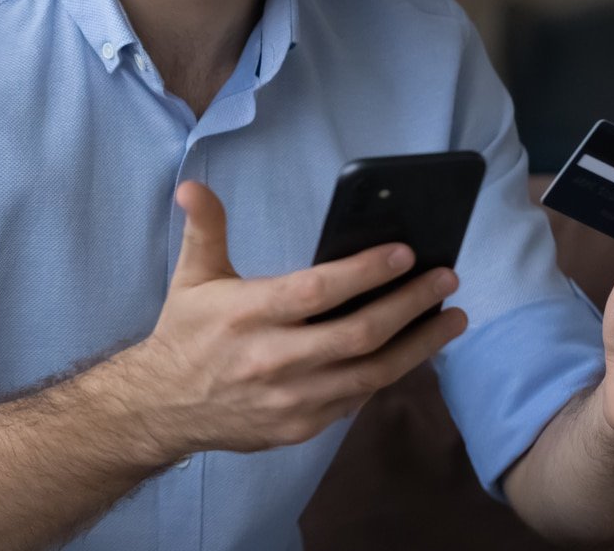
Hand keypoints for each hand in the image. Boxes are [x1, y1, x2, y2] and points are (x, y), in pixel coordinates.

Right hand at [117, 181, 468, 460]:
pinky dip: (388, 375)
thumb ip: (204, 229)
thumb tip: (193, 186)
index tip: (406, 253)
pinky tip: (411, 352)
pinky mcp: (300, 427)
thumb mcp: (191, 277)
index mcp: (248, 314)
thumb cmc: (185, 335)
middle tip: (447, 279)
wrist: (162, 408)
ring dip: (418, 345)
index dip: (365, 272)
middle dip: (411, 305)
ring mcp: (291, 399)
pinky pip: (356, 399)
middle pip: (358, 334)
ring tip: (452, 318)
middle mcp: (273, 358)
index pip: (317, 291)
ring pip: (370, 373)